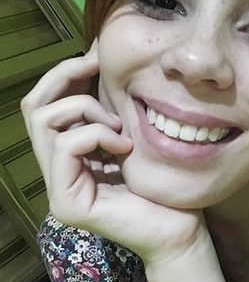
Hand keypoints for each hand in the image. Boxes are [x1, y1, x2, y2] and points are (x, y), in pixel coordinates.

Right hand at [20, 40, 205, 263]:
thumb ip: (110, 103)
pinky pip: (65, 146)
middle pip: (33, 107)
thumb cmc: (164, 183)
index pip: (43, 103)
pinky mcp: (67, 203)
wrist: (182, 230)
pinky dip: (96, 135)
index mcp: (68, 154)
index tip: (97, 54)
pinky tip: (124, 147)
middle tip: (99, 68)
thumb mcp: (132, 130)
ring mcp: (58, 189)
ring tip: (120, 127)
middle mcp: (56, 171)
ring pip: (43, 121)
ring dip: (86, 109)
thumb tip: (96, 51)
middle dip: (66, 77)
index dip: (65, 72)